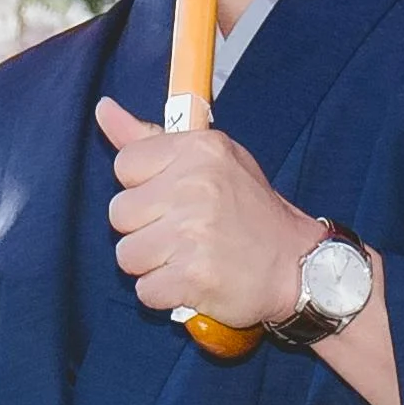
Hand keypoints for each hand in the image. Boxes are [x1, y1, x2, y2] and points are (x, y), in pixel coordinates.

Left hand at [91, 96, 325, 331]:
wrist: (299, 266)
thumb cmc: (251, 212)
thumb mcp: (211, 159)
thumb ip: (152, 139)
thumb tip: (104, 110)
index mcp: (199, 150)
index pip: (125, 165)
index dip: (143, 188)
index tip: (172, 197)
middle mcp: (195, 186)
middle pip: (120, 213)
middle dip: (145, 229)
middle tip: (185, 233)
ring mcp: (194, 232)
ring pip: (127, 255)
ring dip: (153, 265)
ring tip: (189, 257)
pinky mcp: (194, 275)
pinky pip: (146, 290)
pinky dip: (166, 294)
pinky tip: (194, 281)